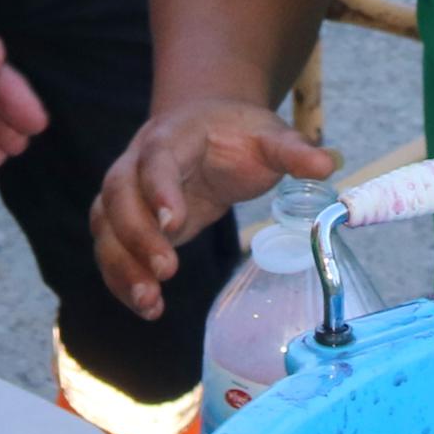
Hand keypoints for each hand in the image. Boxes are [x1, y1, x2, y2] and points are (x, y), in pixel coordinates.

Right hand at [93, 99, 334, 315]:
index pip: (155, 159)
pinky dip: (121, 279)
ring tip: (149, 303)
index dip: (159, 190)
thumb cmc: (236, 133)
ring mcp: (127, 193)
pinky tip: (146, 307)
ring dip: (121, 265)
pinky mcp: (129, 223)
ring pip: (105, 226)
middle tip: (166, 270)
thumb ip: (293, 151)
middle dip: (136, 235)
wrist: (206, 126)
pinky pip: (111, 249)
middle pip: (118, 194)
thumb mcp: (268, 134)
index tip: (175, 224)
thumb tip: (328, 165)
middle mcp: (137, 162)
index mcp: (172, 136)